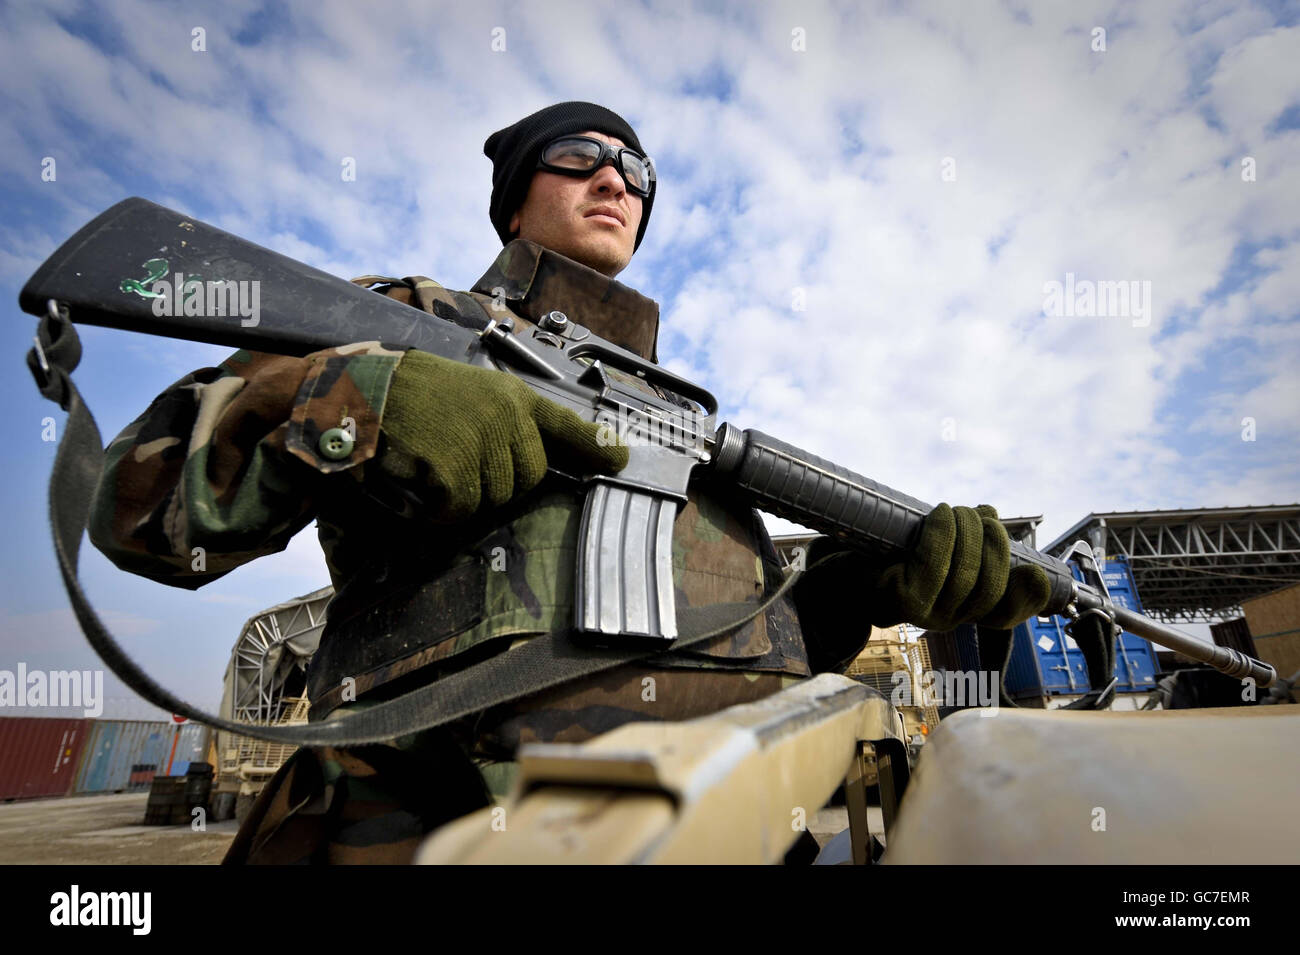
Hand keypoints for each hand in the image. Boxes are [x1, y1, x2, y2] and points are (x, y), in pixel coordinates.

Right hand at [377, 349, 626, 520]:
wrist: (365, 389)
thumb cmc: (416, 395)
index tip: (622, 460)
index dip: (593, 447)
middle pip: (528, 478)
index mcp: (512, 397)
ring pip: (494, 498)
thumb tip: (536, 464)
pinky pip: (460, 510)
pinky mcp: (454, 468)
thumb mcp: (474, 394)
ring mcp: (481, 442)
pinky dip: (439, 507)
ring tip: (435, 463)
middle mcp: (506, 417)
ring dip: (465, 496)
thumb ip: (508, 424)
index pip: (565, 424)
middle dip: (498, 483)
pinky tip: (421, 479)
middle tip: (459, 462)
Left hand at [867, 503, 1050, 630]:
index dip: (1028, 597)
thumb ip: (967, 537)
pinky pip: (934, 565)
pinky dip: (942, 533)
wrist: (842, 571)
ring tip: (956, 511)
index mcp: (965, 609)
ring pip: (966, 573)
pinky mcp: (905, 602)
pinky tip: (940, 515)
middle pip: (991, 586)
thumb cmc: (892, 556)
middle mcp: (951, 619)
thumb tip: (991, 513)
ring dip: (967, 531)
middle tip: (978, 515)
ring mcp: (928, 615)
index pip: (1006, 614)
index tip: (1036, 572)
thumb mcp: (936, 546)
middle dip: (993, 542)